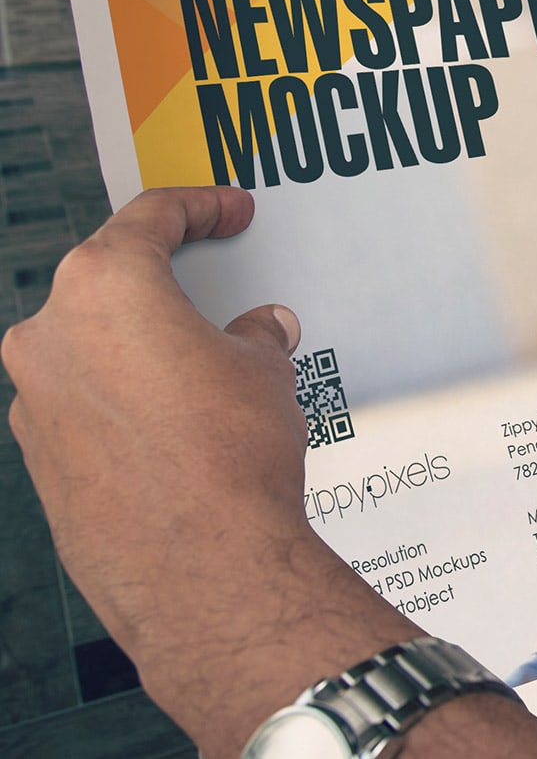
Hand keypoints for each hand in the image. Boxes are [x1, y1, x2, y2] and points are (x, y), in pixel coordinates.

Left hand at [3, 188, 536, 757]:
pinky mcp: (38, 461)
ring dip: (143, 350)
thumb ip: (252, 339)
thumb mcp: (265, 373)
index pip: (149, 220)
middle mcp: (50, 335)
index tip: (229, 210)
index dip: (199, 207)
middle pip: (107, 284)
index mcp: (105, 287)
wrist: (201, 566)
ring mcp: (34, 402)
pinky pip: (85, 409)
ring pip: (91, 351)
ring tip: (209, 371)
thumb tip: (257, 334)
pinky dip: (126, 404)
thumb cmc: (230, 455)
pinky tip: (180, 427)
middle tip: (218, 289)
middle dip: (165, 286)